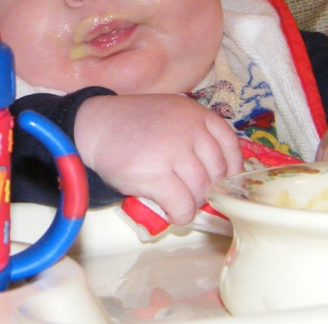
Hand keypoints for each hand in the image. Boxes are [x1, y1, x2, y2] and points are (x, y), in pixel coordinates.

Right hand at [74, 94, 242, 224]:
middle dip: (208, 189)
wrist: (96, 125)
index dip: (231, 170)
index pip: (231, 146)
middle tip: (192, 193)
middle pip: (218, 172)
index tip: (222, 182)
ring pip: (201, 191)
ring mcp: (174, 152)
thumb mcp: (172, 115)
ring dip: (193, 203)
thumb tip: (218, 175)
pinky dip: (181, 214)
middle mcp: (190, 130)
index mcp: (196, 114)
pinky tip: (172, 211)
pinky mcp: (156, 175)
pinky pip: (183, 205)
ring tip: (179, 201)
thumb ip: (195, 134)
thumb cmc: (134, 124)